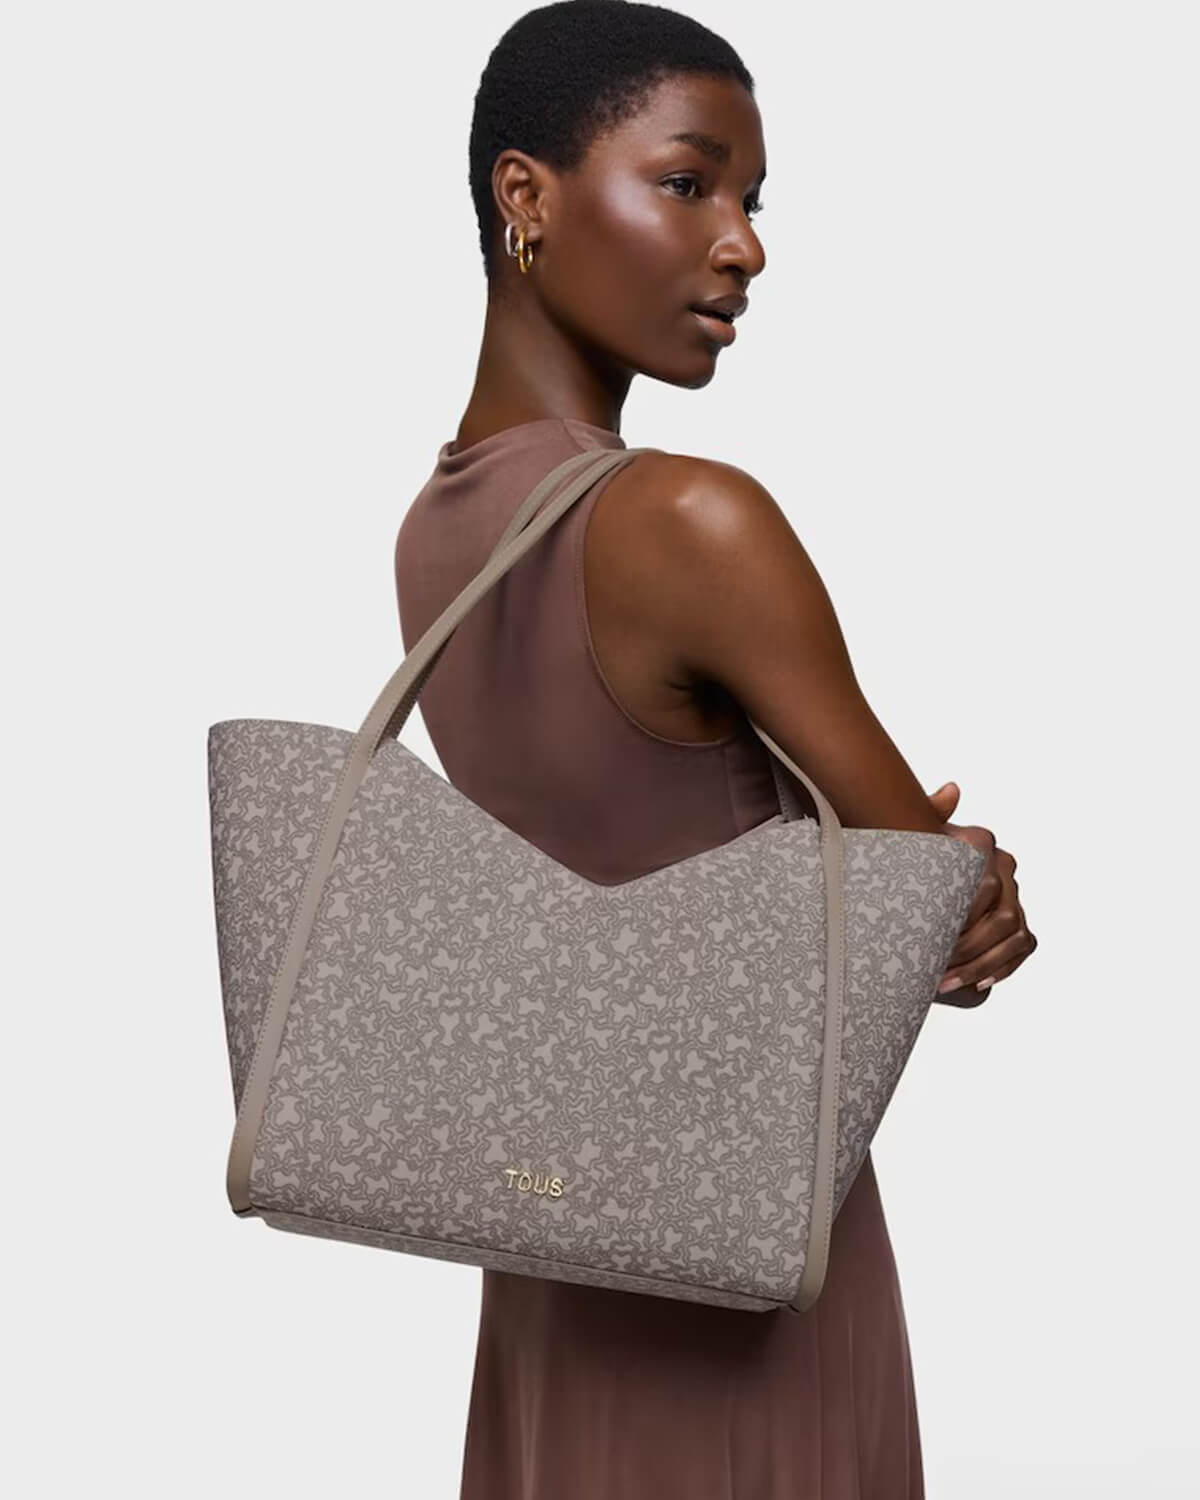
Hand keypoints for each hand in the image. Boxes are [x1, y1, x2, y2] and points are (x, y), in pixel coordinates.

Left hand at [925, 781, 1037, 1006]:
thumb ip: (929, 812)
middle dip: (970, 948)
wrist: (915, 875)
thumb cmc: (912, 854)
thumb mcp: (912, 835)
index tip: (935, 936)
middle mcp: (1008, 870)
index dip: (963, 916)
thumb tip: (951, 790)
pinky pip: (1022, 948)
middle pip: (1004, 918)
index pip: (986, 887)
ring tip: (946, 982)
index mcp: (985, 847)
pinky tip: (978, 984)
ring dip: (982, 964)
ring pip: (1014, 936)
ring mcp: (1017, 897)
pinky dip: (1003, 968)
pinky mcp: (1020, 925)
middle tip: (936, 966)